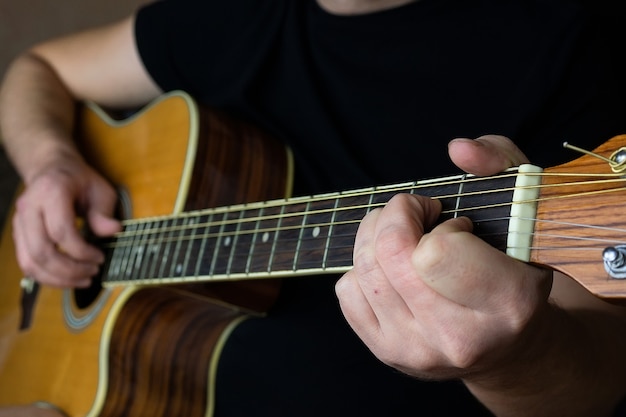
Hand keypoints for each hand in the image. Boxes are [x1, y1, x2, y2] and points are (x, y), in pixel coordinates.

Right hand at [12, 154, 120, 287]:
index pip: (60, 231)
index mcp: (50, 192)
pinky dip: (48, 277)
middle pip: (42, 251)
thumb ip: (104, 212)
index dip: (81, 251)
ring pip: (30, 262)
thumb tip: (114, 231)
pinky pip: (27, 264)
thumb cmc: (79, 181)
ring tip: (83, 279)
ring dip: (58, 278)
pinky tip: (68, 278)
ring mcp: (19, 223)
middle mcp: (28, 208)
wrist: (52, 170)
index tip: (100, 257)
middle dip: (70, 269)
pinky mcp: (18, 236)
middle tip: (93, 272)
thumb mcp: (100, 190)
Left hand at [335, 135, 551, 379]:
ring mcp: (417, 350)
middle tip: (418, 215)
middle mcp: (459, 337)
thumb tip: (459, 149)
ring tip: (404, 235)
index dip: (440, 225)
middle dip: (397, 216)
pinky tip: (393, 268)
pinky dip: (363, 268)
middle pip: (390, 255)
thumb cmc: (517, 270)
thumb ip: (501, 162)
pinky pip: (347, 290)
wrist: (510, 347)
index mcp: (507, 303)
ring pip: (364, 269)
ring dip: (376, 235)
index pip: (435, 251)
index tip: (456, 225)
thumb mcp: (525, 206)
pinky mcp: (387, 353)